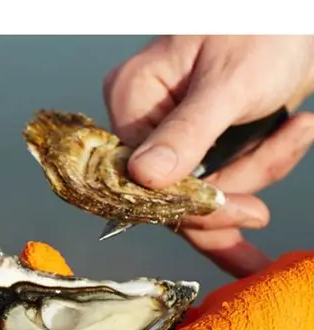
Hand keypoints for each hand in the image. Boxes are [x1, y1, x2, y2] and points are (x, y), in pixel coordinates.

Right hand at [103, 35, 313, 277]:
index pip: (143, 176)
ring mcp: (168, 137)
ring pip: (201, 191)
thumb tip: (143, 178)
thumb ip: (186, 132)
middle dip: (234, 188)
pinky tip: (291, 136)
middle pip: (172, 191)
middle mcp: (142, 122)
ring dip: (257, 171)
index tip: (244, 211)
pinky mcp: (196, 146)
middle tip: (267, 203)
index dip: (190, 202)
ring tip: (300, 127)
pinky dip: (258, 171)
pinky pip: (218, 183)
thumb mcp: (228, 82)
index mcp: (132, 99)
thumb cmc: (262, 29)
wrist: (298, 16)